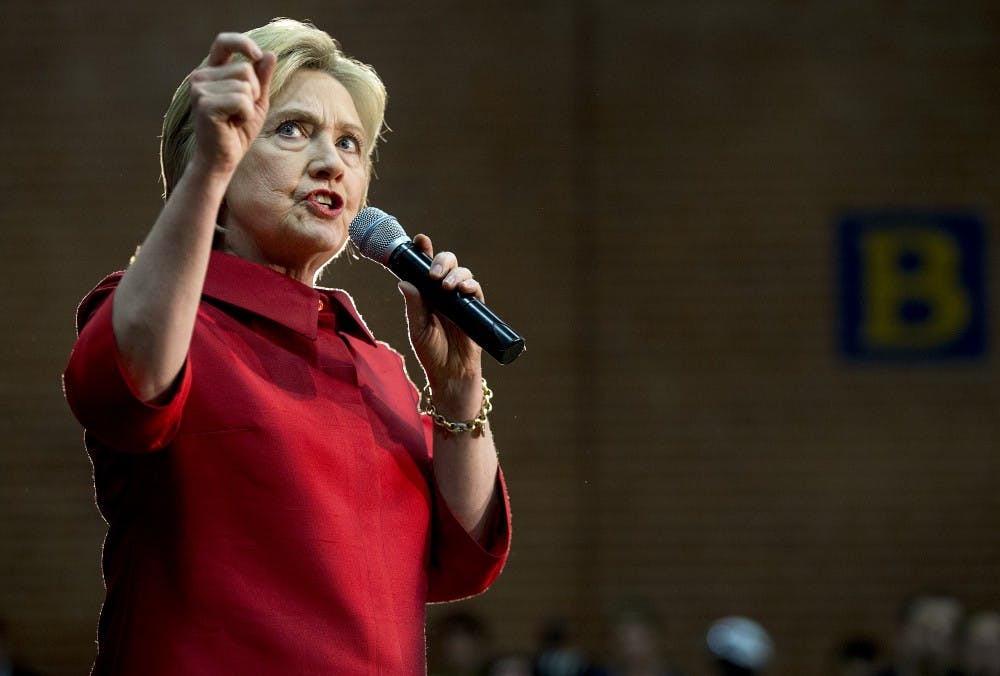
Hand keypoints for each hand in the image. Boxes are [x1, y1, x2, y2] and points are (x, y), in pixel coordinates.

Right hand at [188, 33, 275, 176]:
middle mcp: (200, 76)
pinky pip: (241, 100)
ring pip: (245, 85)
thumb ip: (261, 78)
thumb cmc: (237, 131)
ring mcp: (199, 89)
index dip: (242, 43)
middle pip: (245, 69)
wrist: (222, 160)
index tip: (256, 55)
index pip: (224, 42)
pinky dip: (246, 115)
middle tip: (241, 112)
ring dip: (249, 106)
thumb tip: (269, 54)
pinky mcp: (205, 104)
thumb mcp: (256, 102)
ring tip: (235, 119)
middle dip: (253, 92)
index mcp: (211, 72)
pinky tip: (232, 124)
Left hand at [398, 234, 483, 411]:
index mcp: (426, 294)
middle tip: (434, 272)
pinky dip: (470, 284)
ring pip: (461, 273)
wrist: (450, 374)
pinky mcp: (474, 308)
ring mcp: (459, 299)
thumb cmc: (431, 353)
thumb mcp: (418, 328)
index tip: (420, 240)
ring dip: (454, 274)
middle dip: (441, 260)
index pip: (424, 267)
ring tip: (446, 287)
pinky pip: (475, 289)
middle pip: (446, 263)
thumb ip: (414, 305)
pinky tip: (463, 289)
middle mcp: (443, 293)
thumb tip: (403, 282)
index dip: (423, 251)